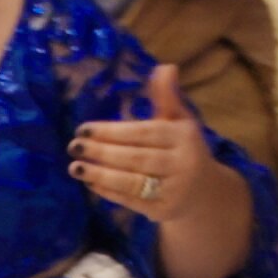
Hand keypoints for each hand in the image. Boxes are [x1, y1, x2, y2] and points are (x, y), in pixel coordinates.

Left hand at [69, 63, 224, 216]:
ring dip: (100, 174)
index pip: (145, 132)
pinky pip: (131, 201)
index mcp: (186, 136)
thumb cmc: (184, 151)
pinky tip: (91, 183)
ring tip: (75, 167)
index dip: (113, 131)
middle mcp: (184, 162)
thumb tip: (166, 67)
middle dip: (102, 152)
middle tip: (73, 146)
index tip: (83, 129)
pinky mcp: (163, 210)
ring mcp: (174, 189)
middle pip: (136, 157)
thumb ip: (167, 98)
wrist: (204, 193)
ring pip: (132, 181)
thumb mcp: (179, 123)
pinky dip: (108, 192)